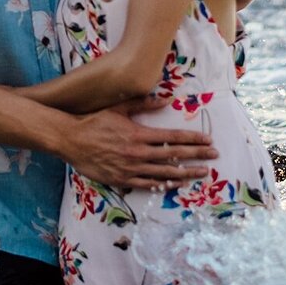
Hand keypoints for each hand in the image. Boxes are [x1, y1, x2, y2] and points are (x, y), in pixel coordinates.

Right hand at [61, 100, 215, 190]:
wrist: (71, 140)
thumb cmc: (94, 122)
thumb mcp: (118, 108)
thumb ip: (144, 104)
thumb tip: (167, 100)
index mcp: (138, 134)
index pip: (173, 138)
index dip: (193, 140)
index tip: (207, 141)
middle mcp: (138, 153)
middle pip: (174, 156)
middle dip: (197, 156)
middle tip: (214, 156)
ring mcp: (131, 168)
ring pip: (165, 173)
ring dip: (186, 173)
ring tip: (202, 173)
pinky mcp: (122, 179)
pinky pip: (148, 184)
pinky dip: (164, 185)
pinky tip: (177, 185)